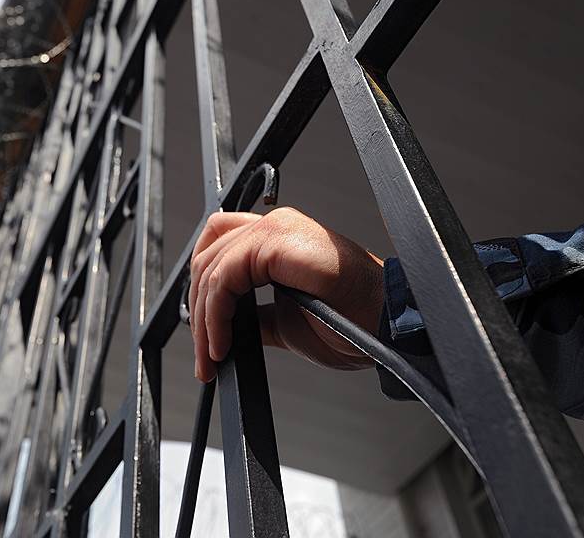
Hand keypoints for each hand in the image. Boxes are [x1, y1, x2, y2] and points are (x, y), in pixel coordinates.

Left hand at [189, 207, 384, 381]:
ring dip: (204, 322)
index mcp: (278, 238)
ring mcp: (276, 228)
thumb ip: (255, 315)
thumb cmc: (352, 323)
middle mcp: (275, 224)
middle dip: (197, 312)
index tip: (204, 334)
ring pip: (210, 269)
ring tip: (212, 358)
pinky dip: (215, 316)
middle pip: (207, 256)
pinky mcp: (276, 241)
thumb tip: (226, 327)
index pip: (218, 245)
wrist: (386, 328)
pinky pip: (224, 278)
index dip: (200, 289)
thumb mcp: (286, 321)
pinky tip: (223, 344)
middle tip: (204, 357)